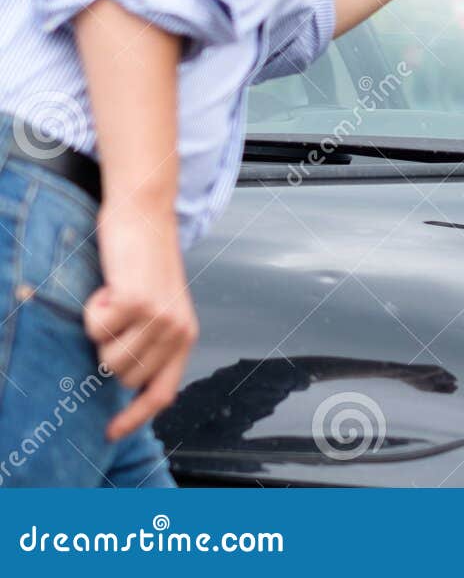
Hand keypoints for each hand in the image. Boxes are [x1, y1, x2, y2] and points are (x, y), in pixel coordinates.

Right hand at [85, 209, 198, 440]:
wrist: (145, 217)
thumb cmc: (145, 263)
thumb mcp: (158, 307)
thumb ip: (150, 343)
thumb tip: (124, 382)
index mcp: (185, 337)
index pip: (162, 391)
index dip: (136, 417)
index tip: (111, 433)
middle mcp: (177, 331)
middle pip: (123, 376)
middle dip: (108, 350)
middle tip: (119, 315)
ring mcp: (158, 317)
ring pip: (106, 355)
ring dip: (101, 328)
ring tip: (118, 298)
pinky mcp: (136, 302)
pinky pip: (95, 327)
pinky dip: (93, 308)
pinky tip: (110, 286)